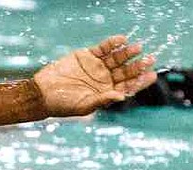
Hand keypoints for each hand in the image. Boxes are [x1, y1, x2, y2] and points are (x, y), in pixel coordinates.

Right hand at [33, 35, 156, 116]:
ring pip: (117, 58)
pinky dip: (112, 44)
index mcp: (106, 93)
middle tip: (149, 59)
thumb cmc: (62, 104)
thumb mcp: (83, 105)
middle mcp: (104, 80)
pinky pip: (103, 48)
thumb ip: (103, 100)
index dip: (140, 81)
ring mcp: (97, 67)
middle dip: (138, 65)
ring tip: (137, 48)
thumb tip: (121, 96)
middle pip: (126, 71)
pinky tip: (121, 40)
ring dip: (127, 53)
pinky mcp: (87, 56)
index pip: (128, 86)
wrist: (42, 93)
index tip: (151, 75)